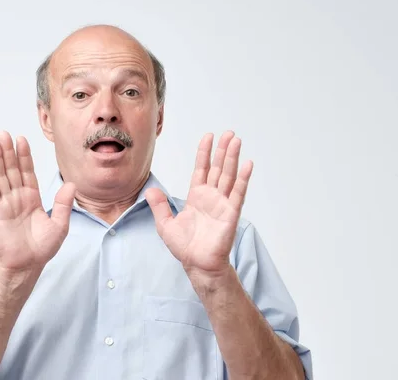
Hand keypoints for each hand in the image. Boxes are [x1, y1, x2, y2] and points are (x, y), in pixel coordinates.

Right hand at [0, 131, 75, 273]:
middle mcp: (17, 196)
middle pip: (11, 169)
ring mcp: (5, 202)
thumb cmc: (43, 247)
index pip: (27, 171)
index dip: (24, 155)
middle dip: (7, 151)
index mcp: (32, 197)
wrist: (28, 264)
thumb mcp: (60, 225)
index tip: (22, 139)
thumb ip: (63, 204)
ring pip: (0, 175)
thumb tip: (71, 185)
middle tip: (3, 133)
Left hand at [146, 131, 252, 276]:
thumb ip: (159, 206)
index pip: (202, 169)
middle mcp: (211, 197)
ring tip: (237, 141)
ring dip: (233, 158)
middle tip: (229, 133)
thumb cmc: (184, 247)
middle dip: (223, 150)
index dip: (204, 153)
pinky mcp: (231, 213)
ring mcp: (222, 203)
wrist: (197, 264)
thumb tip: (151, 189)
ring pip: (229, 175)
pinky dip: (243, 179)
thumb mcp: (165, 224)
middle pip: (218, 168)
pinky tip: (247, 164)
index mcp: (197, 197)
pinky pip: (238, 193)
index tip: (208, 137)